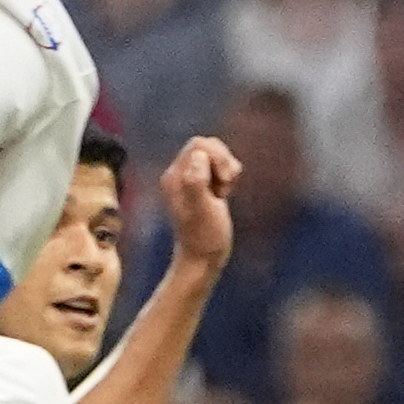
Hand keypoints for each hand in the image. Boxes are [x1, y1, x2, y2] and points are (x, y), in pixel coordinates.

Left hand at [159, 134, 238, 271]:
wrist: (203, 258)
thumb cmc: (204, 237)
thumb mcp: (201, 210)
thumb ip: (196, 182)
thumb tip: (199, 156)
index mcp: (174, 176)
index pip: (199, 145)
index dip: (216, 159)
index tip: (220, 184)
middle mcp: (179, 174)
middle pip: (207, 145)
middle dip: (223, 162)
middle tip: (225, 185)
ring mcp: (190, 179)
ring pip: (215, 153)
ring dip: (227, 169)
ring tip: (224, 191)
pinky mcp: (202, 185)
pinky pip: (219, 166)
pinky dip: (228, 175)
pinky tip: (224, 193)